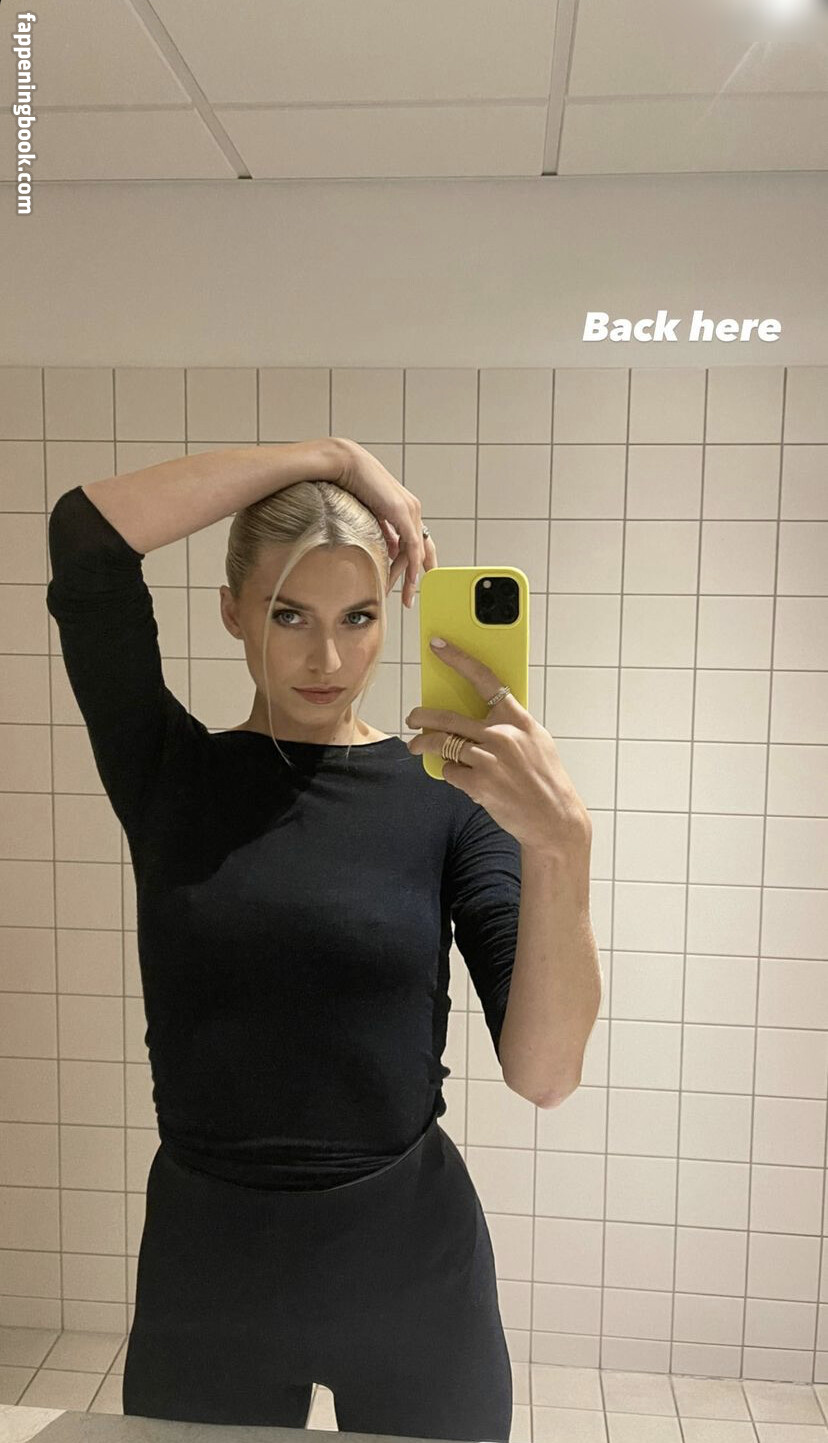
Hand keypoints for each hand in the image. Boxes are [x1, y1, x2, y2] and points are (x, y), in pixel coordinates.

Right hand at [332, 438, 437, 606]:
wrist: (345, 464)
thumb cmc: (353, 484)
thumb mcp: (371, 514)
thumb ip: (384, 531)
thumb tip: (390, 549)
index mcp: (405, 509)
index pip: (419, 540)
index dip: (421, 561)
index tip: (416, 580)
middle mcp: (412, 510)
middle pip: (422, 550)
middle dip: (416, 576)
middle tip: (409, 598)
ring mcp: (410, 510)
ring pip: (416, 552)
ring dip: (407, 576)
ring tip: (401, 596)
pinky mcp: (403, 512)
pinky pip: (412, 546)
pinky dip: (411, 565)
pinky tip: (408, 580)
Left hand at [405, 637, 591, 857]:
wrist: (554, 819)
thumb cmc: (545, 780)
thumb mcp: (535, 742)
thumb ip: (509, 726)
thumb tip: (477, 717)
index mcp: (519, 720)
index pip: (484, 679)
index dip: (458, 659)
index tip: (438, 646)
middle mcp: (503, 735)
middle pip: (448, 717)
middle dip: (422, 716)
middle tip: (413, 717)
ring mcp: (490, 759)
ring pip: (441, 744)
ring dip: (423, 745)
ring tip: (415, 747)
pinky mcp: (479, 784)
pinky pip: (450, 771)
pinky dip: (451, 773)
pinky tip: (462, 778)